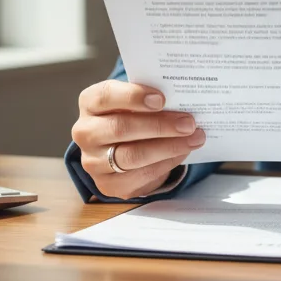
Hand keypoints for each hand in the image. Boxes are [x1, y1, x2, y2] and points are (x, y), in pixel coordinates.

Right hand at [70, 79, 205, 199]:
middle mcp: (85, 132)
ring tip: (194, 138)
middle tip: (189, 123)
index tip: (162, 99)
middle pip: (121, 128)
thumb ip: (151, 96)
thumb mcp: (136, 99)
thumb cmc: (133, 112)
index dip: (134, 97)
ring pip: (132, 156)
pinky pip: (140, 176)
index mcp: (90, 102)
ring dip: (168, 147)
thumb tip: (183, 98)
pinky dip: (166, 163)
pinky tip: (182, 152)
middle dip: (160, 126)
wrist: (122, 145)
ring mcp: (93, 161)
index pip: (106, 96)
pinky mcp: (108, 184)